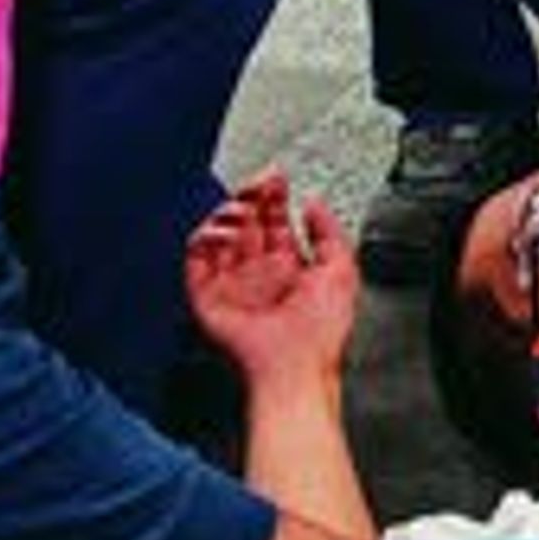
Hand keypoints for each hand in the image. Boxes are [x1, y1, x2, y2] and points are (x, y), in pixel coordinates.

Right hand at [183, 171, 358, 392]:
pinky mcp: (207, 297)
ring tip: (242, 210)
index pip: (274, 223)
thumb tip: (313, 205)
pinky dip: (203, 239)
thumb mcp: (341, 269)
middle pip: (246, 224)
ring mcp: (232, 284)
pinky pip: (196, 260)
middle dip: (249, 199)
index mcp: (288, 270)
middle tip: (255, 184)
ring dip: (227, 215)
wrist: (294, 362)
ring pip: (219, 236)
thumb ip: (328, 232)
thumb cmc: (321, 330)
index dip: (273, 198)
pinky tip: (221, 231)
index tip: (275, 177)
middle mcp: (259, 275)